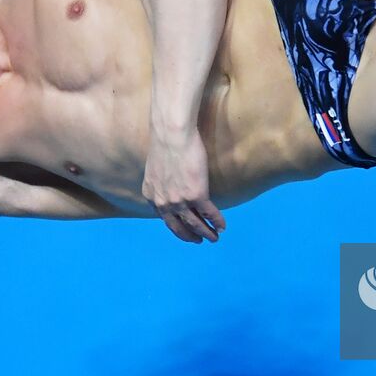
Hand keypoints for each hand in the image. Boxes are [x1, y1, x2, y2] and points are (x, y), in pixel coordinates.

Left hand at [141, 128, 225, 242]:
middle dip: (190, 236)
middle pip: (179, 227)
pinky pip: (209, 213)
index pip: (165, 219)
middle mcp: (164, 202)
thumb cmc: (166, 143)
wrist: (172, 135)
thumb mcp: (156, 167)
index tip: (186, 232)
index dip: (177, 228)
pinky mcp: (196, 195)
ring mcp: (180, 201)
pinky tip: (223, 226)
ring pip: (195, 224)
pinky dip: (217, 222)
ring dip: (206, 233)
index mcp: (152, 196)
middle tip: (199, 240)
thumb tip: (170, 183)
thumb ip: (161, 181)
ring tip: (214, 238)